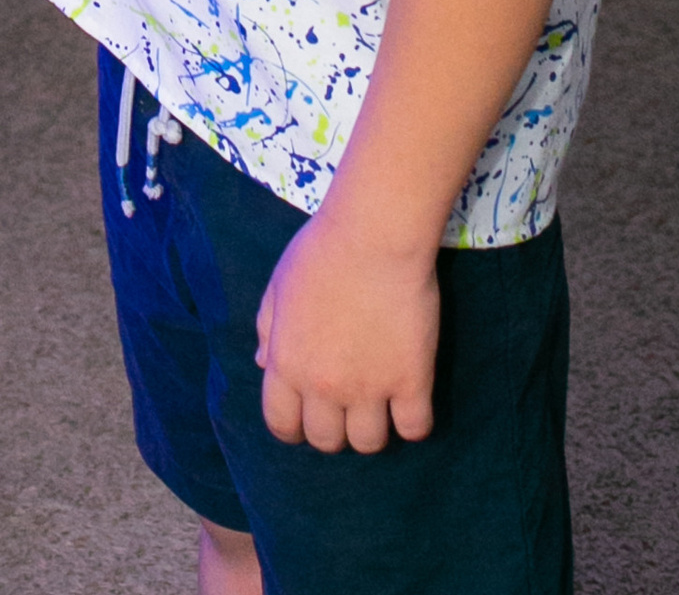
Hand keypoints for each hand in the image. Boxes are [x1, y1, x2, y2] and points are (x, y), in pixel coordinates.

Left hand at [254, 205, 438, 453]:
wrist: (374, 235)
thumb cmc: (321, 252)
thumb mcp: (278, 286)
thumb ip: (267, 329)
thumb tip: (263, 364)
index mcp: (286, 363)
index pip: (281, 425)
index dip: (292, 428)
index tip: (305, 420)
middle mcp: (324, 385)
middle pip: (326, 441)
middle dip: (333, 430)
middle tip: (345, 408)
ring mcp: (369, 387)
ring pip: (369, 444)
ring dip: (372, 429)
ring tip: (378, 405)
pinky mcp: (412, 382)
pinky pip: (415, 429)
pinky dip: (414, 421)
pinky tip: (410, 400)